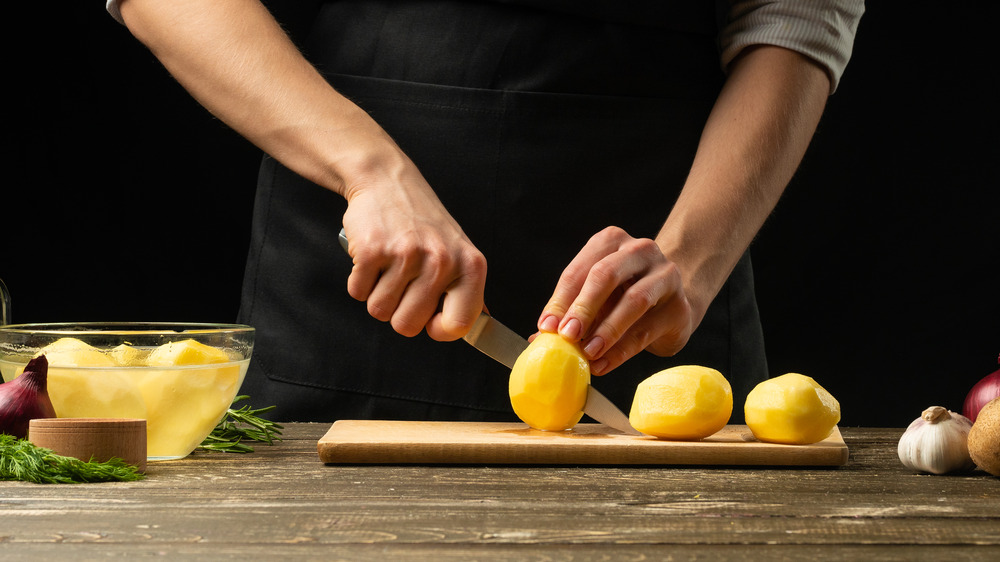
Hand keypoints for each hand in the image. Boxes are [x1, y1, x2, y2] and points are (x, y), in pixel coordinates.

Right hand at [341, 156, 486, 341]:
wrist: (387, 180)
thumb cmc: (423, 222)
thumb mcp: (458, 251)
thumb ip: (466, 289)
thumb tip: (482, 323)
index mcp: (470, 266)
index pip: (459, 325)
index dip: (438, 330)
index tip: (430, 321)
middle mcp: (442, 260)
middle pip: (407, 326)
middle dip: (398, 313)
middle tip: (402, 285)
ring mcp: (407, 255)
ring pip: (379, 311)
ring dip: (377, 295)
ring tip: (388, 267)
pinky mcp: (373, 250)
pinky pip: (358, 292)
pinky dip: (360, 281)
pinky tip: (373, 258)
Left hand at [537, 226, 693, 375]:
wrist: (674, 301)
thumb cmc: (624, 296)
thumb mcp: (596, 297)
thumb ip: (571, 312)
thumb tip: (538, 337)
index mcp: (610, 242)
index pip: (579, 270)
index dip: (560, 301)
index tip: (546, 328)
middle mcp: (639, 250)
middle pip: (606, 276)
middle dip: (583, 308)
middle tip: (567, 335)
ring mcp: (665, 274)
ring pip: (633, 301)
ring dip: (607, 330)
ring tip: (588, 353)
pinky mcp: (679, 305)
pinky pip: (647, 329)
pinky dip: (622, 350)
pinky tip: (604, 363)